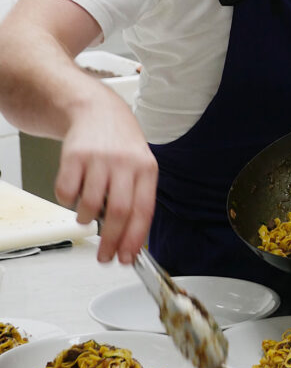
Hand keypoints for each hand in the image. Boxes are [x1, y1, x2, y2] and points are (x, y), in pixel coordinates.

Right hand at [55, 93, 157, 264]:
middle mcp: (124, 163)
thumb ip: (137, 197)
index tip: (126, 258)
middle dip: (111, 241)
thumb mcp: (141, 164)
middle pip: (119, 212)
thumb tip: (131, 239)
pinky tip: (75, 194)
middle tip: (104, 256)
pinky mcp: (74, 156)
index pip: (143, 210)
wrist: (97, 109)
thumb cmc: (121, 143)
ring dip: (87, 220)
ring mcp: (99, 159)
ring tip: (88, 216)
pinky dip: (68, 202)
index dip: (134, 239)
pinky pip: (67, 192)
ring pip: (90, 205)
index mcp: (146, 168)